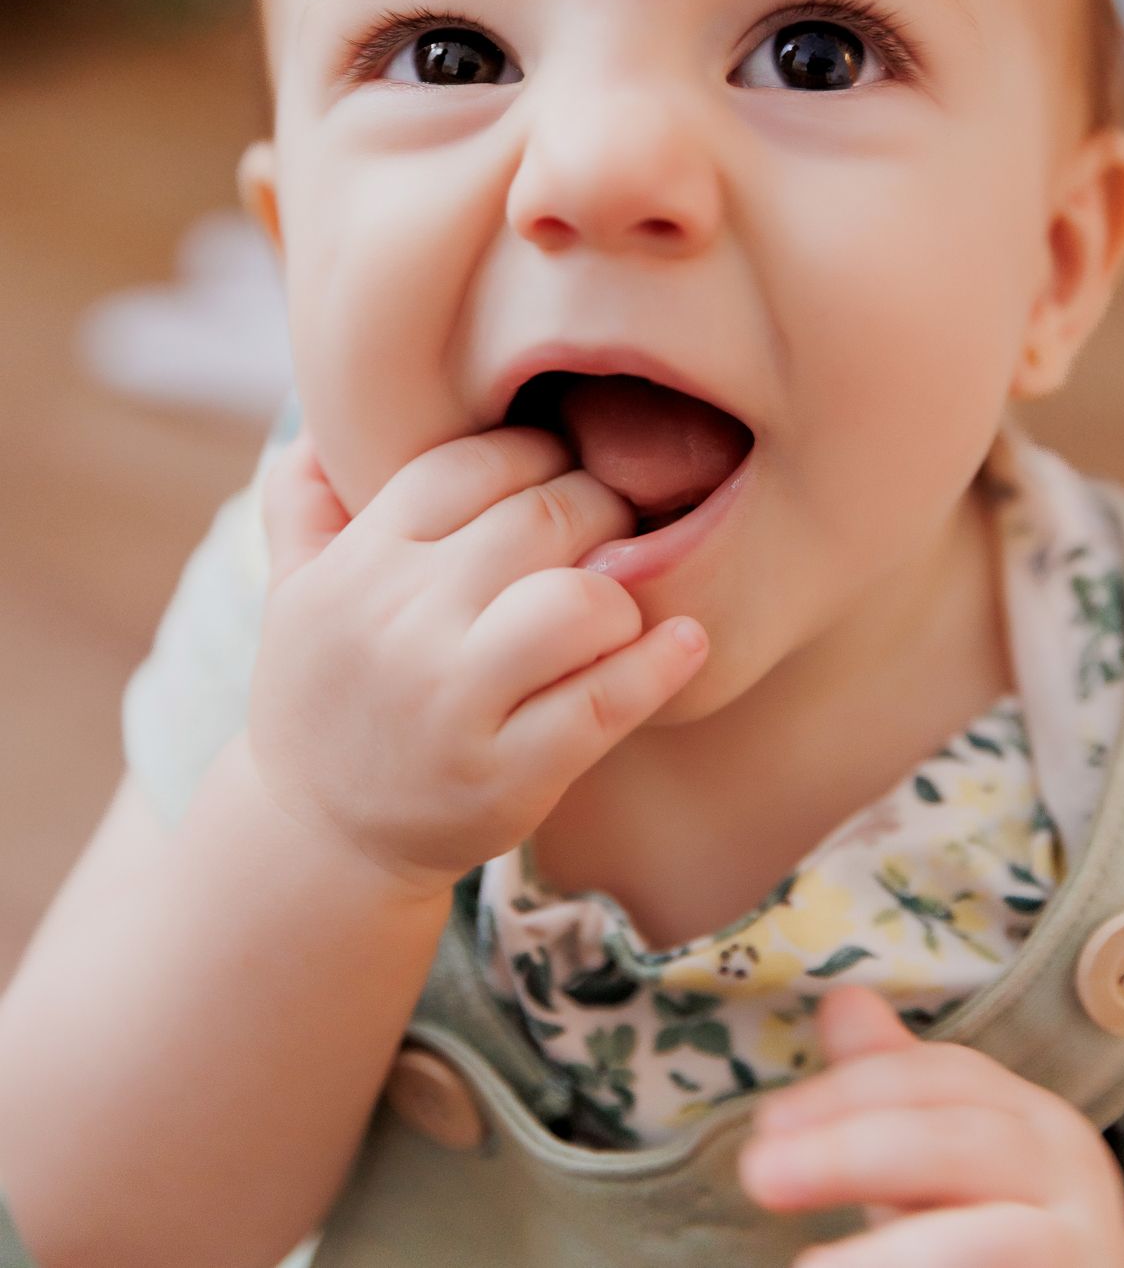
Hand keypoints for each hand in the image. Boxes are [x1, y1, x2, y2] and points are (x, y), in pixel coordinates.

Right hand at [246, 426, 708, 897]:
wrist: (315, 844)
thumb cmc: (325, 699)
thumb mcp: (291, 595)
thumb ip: (303, 501)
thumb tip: (320, 425)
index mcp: (359, 564)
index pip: (473, 464)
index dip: (537, 454)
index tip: (563, 470)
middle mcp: (401, 623)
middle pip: (543, 516)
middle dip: (599, 508)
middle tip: (612, 525)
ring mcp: (455, 703)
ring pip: (580, 601)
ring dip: (623, 588)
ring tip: (618, 600)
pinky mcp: (508, 776)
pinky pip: (609, 700)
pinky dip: (662, 663)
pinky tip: (686, 641)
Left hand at [737, 984, 1123, 1266]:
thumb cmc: (999, 1233)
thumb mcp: (946, 1159)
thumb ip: (894, 1088)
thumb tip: (840, 1001)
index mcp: (1036, 1122)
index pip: (941, 1080)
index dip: (847, 1092)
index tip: (765, 1122)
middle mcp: (1072, 1178)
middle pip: (956, 1147)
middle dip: (853, 1154)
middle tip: (760, 1174)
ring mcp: (1082, 1251)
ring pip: (988, 1242)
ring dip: (894, 1252)